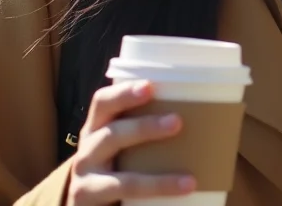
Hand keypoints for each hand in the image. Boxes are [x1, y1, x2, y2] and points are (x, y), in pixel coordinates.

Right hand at [66, 80, 195, 204]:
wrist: (88, 202)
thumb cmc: (114, 162)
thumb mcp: (119, 141)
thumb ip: (141, 125)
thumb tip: (196, 111)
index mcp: (96, 126)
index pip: (103, 102)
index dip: (124, 93)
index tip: (149, 87)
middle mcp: (87, 149)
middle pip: (111, 133)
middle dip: (144, 127)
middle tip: (177, 122)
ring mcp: (86, 179)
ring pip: (120, 177)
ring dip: (155, 178)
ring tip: (187, 178)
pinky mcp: (90, 201)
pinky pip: (125, 196)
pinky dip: (155, 192)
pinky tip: (182, 189)